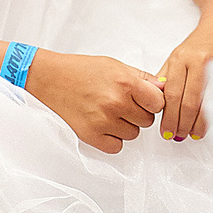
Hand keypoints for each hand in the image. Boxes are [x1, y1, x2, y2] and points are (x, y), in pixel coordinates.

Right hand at [26, 51, 164, 153]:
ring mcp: (103, 122)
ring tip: (109, 112)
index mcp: (125, 83)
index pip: (158, 103)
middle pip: (147, 121)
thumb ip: (142, 78)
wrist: (49, 80)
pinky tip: (103, 125)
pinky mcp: (91, 136)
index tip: (144, 99)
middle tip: (122, 104)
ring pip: (133, 135)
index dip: (152, 101)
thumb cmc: (80, 70)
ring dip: (125, 126)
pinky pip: (117, 147)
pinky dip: (113, 139)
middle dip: (138, 113)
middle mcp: (116, 103)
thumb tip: (163, 88)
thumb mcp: (114, 65)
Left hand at [158, 12, 212, 140]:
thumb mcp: (177, 56)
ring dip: (200, 124)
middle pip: (190, 102)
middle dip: (183, 124)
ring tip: (194, 134)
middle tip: (179, 136)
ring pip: (209, 103)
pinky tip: (212, 123)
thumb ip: (166, 79)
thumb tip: (157, 106)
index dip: (169, 117)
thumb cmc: (200, 44)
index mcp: (182, 58)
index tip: (166, 131)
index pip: (172, 94)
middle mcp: (201, 61)